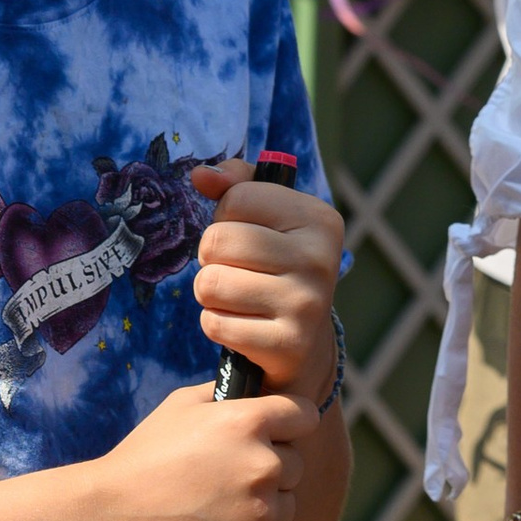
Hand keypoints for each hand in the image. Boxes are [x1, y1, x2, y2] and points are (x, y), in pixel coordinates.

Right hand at [88, 382, 310, 520]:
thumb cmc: (144, 458)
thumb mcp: (181, 406)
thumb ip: (226, 394)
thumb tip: (255, 388)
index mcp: (249, 422)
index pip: (304, 415)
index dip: (289, 422)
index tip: (275, 433)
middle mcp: (263, 466)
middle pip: (295, 463)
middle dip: (270, 467)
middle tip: (228, 478)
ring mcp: (262, 515)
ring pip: (287, 505)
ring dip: (265, 506)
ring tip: (219, 508)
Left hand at [190, 161, 345, 405]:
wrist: (306, 345)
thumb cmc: (278, 267)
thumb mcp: (269, 218)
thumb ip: (236, 185)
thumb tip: (201, 174)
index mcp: (320, 219)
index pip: (236, 198)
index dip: (227, 217)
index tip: (249, 234)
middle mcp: (320, 258)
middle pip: (217, 240)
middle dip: (212, 256)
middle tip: (236, 269)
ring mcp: (306, 303)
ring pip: (210, 283)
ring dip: (211, 292)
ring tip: (237, 297)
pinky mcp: (286, 344)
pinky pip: (214, 323)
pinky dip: (216, 323)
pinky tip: (242, 325)